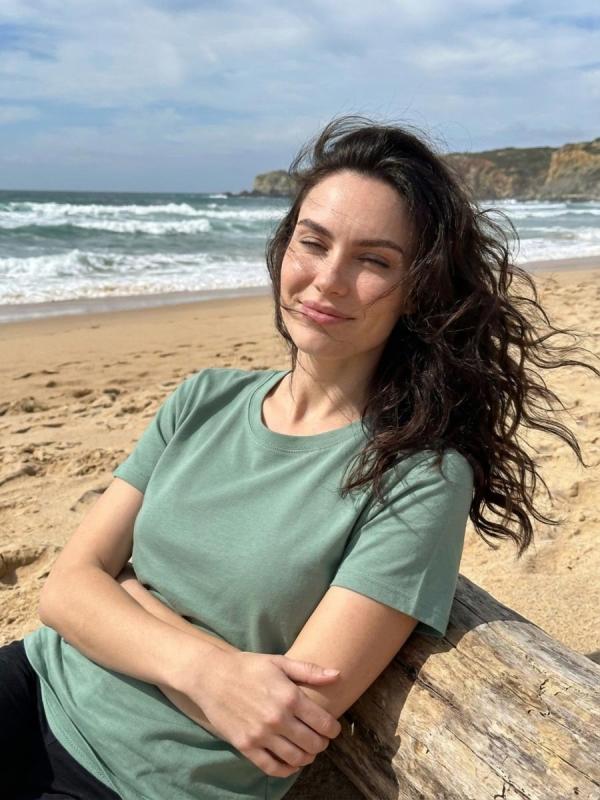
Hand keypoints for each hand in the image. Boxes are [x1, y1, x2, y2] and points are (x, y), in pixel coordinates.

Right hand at [177, 647, 341, 777]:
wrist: (212, 676)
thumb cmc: (249, 667)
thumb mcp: (279, 662)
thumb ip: (309, 671)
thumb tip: (337, 675)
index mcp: (290, 696)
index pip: (324, 723)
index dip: (333, 729)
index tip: (333, 729)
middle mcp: (278, 718)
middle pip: (313, 743)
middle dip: (322, 743)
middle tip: (321, 739)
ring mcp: (261, 735)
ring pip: (296, 758)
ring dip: (307, 757)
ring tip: (307, 750)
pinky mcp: (246, 746)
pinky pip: (272, 767)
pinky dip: (286, 769)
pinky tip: (291, 762)